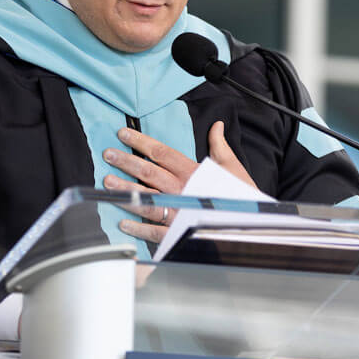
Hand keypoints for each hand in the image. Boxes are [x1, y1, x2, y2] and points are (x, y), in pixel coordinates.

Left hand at [102, 121, 256, 242]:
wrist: (251, 225)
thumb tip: (216, 126)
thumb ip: (220, 147)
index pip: (162, 153)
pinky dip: (138, 228)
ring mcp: (179, 211)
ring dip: (125, 191)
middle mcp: (183, 190)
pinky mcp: (178, 232)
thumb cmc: (241, 196)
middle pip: (149, 173)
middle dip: (126, 162)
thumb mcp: (233, 168)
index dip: (141, 142)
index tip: (123, 134)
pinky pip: (154, 231)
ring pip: (146, 199)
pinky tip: (123, 223)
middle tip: (108, 155)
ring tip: (107, 183)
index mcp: (194, 172)